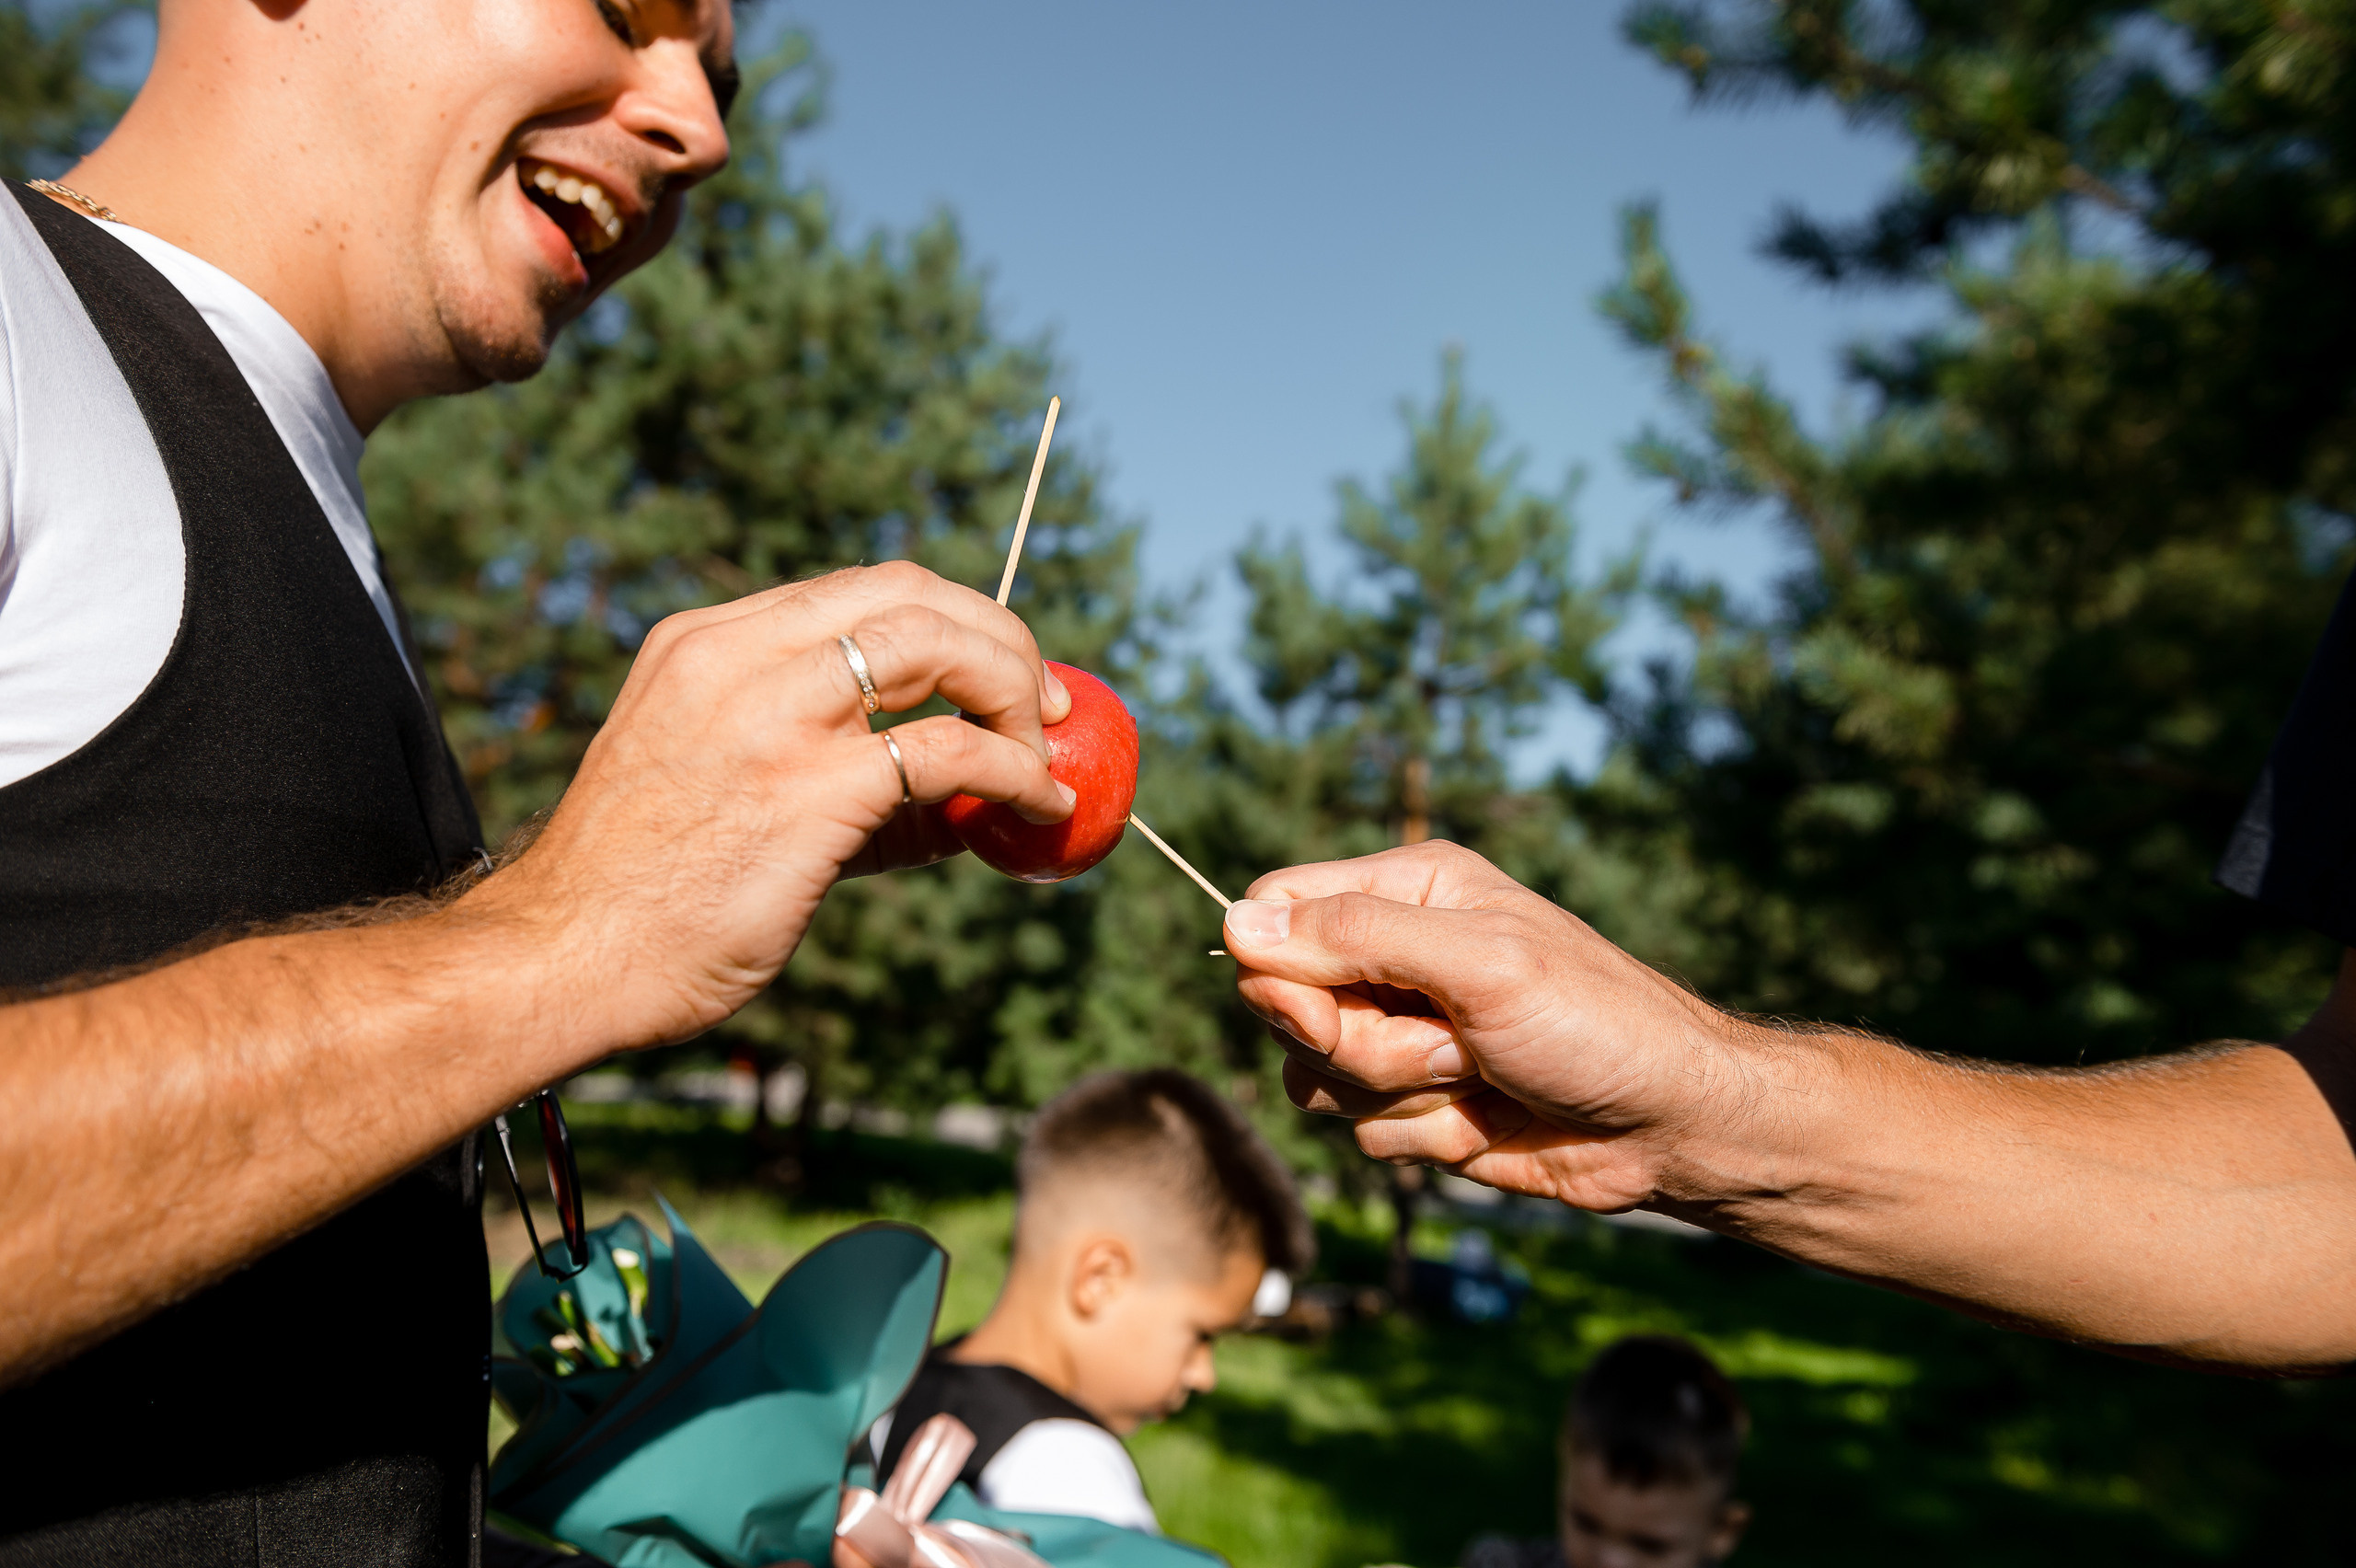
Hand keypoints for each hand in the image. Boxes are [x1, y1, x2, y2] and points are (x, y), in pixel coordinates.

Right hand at [469, 562, 1073, 1048]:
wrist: (564, 960)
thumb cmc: (641, 897)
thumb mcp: (713, 784)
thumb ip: (823, 768)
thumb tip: (956, 798)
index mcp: (707, 646)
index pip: (858, 591)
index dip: (949, 619)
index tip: (996, 668)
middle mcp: (738, 659)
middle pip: (911, 594)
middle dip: (998, 635)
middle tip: (1045, 699)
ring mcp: (772, 718)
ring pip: (937, 643)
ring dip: (1013, 686)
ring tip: (1043, 747)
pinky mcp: (809, 790)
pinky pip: (946, 752)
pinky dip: (1014, 770)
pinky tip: (1039, 805)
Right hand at [1227, 840, 1747, 1209]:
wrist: (1671, 1126)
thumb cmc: (1595, 1025)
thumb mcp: (1478, 964)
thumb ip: (1355, 938)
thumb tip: (1236, 923)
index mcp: (1409, 892)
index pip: (1277, 910)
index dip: (1279, 971)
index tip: (1324, 1012)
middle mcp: (1396, 956)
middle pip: (1286, 1007)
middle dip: (1361, 1047)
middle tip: (1450, 1048)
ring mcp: (1404, 1033)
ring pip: (1318, 1079)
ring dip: (1400, 1095)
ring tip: (1481, 1079)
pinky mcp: (1418, 1102)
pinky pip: (1364, 1133)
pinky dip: (1426, 1136)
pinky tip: (1489, 1121)